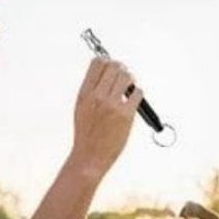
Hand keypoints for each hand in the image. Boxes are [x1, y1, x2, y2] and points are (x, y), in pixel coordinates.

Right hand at [71, 57, 144, 177]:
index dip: (107, 61)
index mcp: (85, 94)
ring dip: (130, 80)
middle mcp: (97, 97)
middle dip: (121, 69)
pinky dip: (137, 93)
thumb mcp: (81, 108)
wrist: (89, 157)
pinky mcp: (125, 115)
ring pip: (127, 77)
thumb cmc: (86, 134)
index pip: (98, 63)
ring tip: (129, 88)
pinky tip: (133, 100)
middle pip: (114, 66)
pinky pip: (137, 93)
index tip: (111, 67)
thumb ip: (91, 90)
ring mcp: (112, 105)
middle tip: (123, 77)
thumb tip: (105, 71)